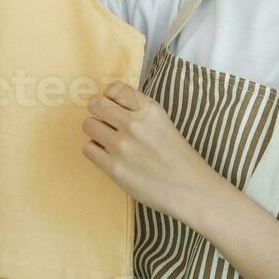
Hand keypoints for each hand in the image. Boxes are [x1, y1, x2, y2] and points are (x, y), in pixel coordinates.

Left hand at [82, 81, 224, 228]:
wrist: (190, 189)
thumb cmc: (178, 157)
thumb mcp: (163, 122)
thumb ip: (138, 111)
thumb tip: (110, 102)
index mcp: (149, 110)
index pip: (114, 88)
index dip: (110, 97)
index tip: (114, 106)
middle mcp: (134, 124)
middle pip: (95, 104)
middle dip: (98, 112)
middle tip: (106, 122)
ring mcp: (122, 146)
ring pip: (88, 125)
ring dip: (95, 131)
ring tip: (108, 141)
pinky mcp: (114, 168)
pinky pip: (88, 149)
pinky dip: (96, 151)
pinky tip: (109, 156)